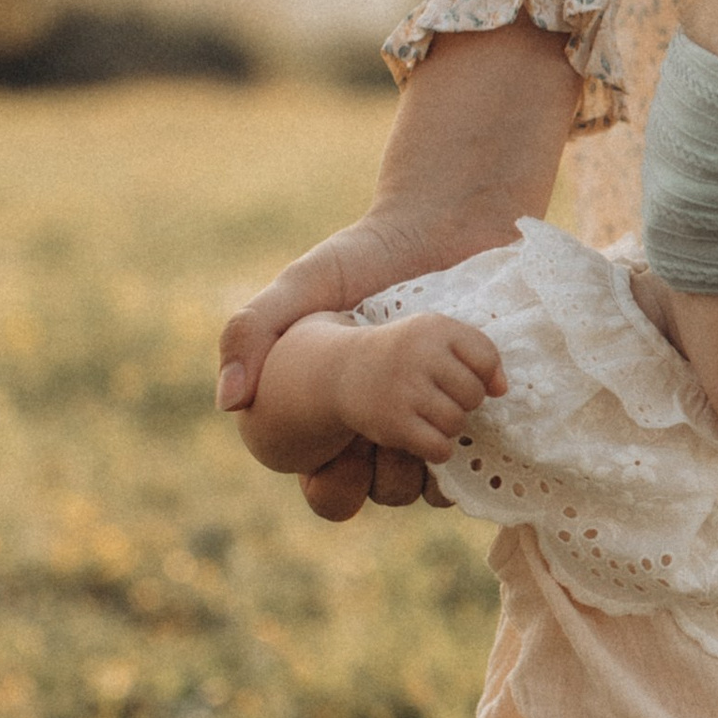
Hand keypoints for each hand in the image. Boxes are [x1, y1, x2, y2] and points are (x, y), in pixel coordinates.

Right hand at [215, 21, 576, 519]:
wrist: (453, 224)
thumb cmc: (370, 254)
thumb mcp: (306, 283)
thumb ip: (254, 328)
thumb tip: (231, 404)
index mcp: (341, 413)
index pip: (331, 490)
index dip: (335, 486)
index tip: (345, 449)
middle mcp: (388, 427)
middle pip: (386, 493)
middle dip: (390, 473)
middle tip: (395, 425)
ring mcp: (440, 421)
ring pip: (433, 487)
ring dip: (435, 462)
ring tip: (438, 415)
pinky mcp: (486, 409)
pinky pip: (482, 460)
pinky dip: (478, 449)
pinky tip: (474, 413)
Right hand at [332, 313, 506, 461]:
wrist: (343, 371)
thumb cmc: (403, 354)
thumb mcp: (437, 338)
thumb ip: (477, 354)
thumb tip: (502, 389)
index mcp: (434, 328)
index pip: (486, 358)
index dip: (482, 374)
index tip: (459, 375)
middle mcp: (418, 355)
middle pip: (474, 395)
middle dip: (463, 402)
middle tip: (439, 397)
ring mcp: (403, 389)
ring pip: (457, 423)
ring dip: (448, 426)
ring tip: (427, 414)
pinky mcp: (392, 422)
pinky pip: (439, 448)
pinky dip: (437, 449)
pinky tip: (422, 436)